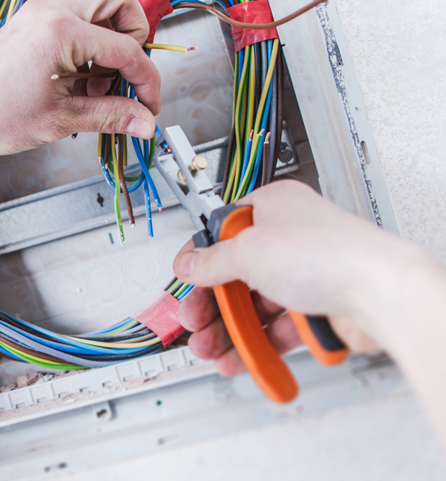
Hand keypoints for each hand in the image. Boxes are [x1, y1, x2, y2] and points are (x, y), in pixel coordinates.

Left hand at [0, 0, 160, 162]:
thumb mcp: (60, 120)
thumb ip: (110, 115)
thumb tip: (143, 120)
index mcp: (60, 30)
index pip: (127, 48)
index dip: (146, 79)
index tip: (148, 104)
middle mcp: (50, 10)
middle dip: (134, 36)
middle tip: (126, 75)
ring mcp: (40, 12)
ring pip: (100, 5)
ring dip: (111, 42)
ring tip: (97, 86)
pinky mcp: (33, 21)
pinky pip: (78, 19)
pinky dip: (90, 44)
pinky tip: (80, 81)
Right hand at [172, 180, 407, 375]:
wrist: (380, 294)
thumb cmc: (330, 254)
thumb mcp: (249, 250)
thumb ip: (212, 260)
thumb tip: (189, 264)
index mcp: (274, 207)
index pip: (223, 231)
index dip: (200, 257)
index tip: (184, 278)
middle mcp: (290, 239)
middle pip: (237, 274)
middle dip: (211, 303)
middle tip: (194, 321)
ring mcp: (306, 275)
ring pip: (256, 306)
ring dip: (229, 330)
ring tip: (211, 349)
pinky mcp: (318, 310)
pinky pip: (278, 329)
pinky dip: (258, 345)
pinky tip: (242, 357)